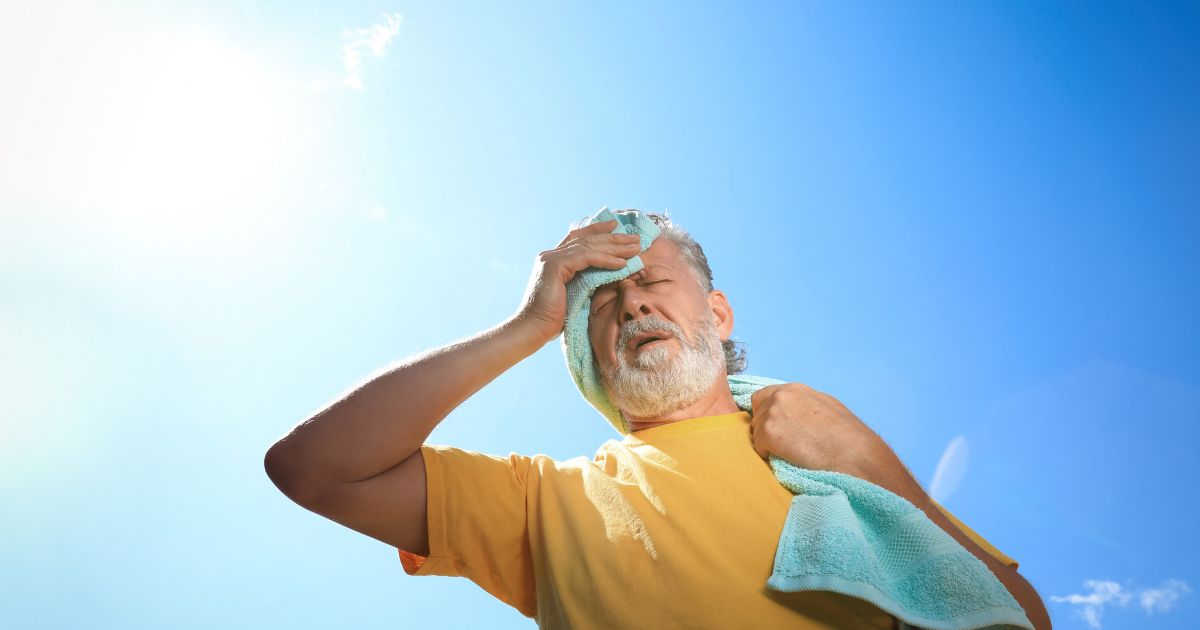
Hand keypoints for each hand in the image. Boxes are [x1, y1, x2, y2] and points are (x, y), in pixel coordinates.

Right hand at [510, 219, 641, 344]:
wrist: (534, 328)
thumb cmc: (552, 319)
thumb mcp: (573, 294)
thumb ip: (584, 279)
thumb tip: (607, 274)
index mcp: (553, 259)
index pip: (578, 238)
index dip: (597, 230)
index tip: (616, 227)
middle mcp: (550, 255)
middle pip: (586, 239)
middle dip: (613, 238)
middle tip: (635, 238)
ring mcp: (551, 258)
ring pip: (588, 246)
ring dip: (614, 247)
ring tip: (635, 249)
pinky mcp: (555, 266)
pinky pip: (586, 258)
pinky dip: (605, 260)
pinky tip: (621, 263)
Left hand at [749, 383, 909, 486]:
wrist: (854, 453)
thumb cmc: (848, 436)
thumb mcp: (827, 408)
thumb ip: (805, 406)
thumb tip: (794, 415)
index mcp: (796, 389)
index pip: (764, 396)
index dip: (768, 414)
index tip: (778, 428)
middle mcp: (782, 396)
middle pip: (756, 413)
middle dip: (765, 427)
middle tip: (783, 444)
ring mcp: (774, 413)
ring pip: (756, 431)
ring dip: (767, 443)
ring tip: (791, 453)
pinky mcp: (769, 433)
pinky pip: (757, 447)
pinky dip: (767, 455)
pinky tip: (787, 458)